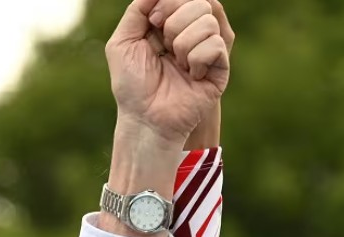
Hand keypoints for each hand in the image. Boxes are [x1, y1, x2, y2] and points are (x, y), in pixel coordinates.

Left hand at [107, 0, 230, 148]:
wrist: (145, 118)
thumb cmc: (132, 85)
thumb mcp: (123, 41)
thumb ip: (137, 9)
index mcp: (172, 23)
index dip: (167, 3)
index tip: (153, 23)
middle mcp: (192, 33)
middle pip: (199, 1)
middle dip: (174, 22)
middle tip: (163, 47)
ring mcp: (208, 50)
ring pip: (208, 21)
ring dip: (183, 43)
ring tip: (177, 64)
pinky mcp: (220, 68)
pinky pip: (215, 44)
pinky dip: (197, 59)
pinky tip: (192, 75)